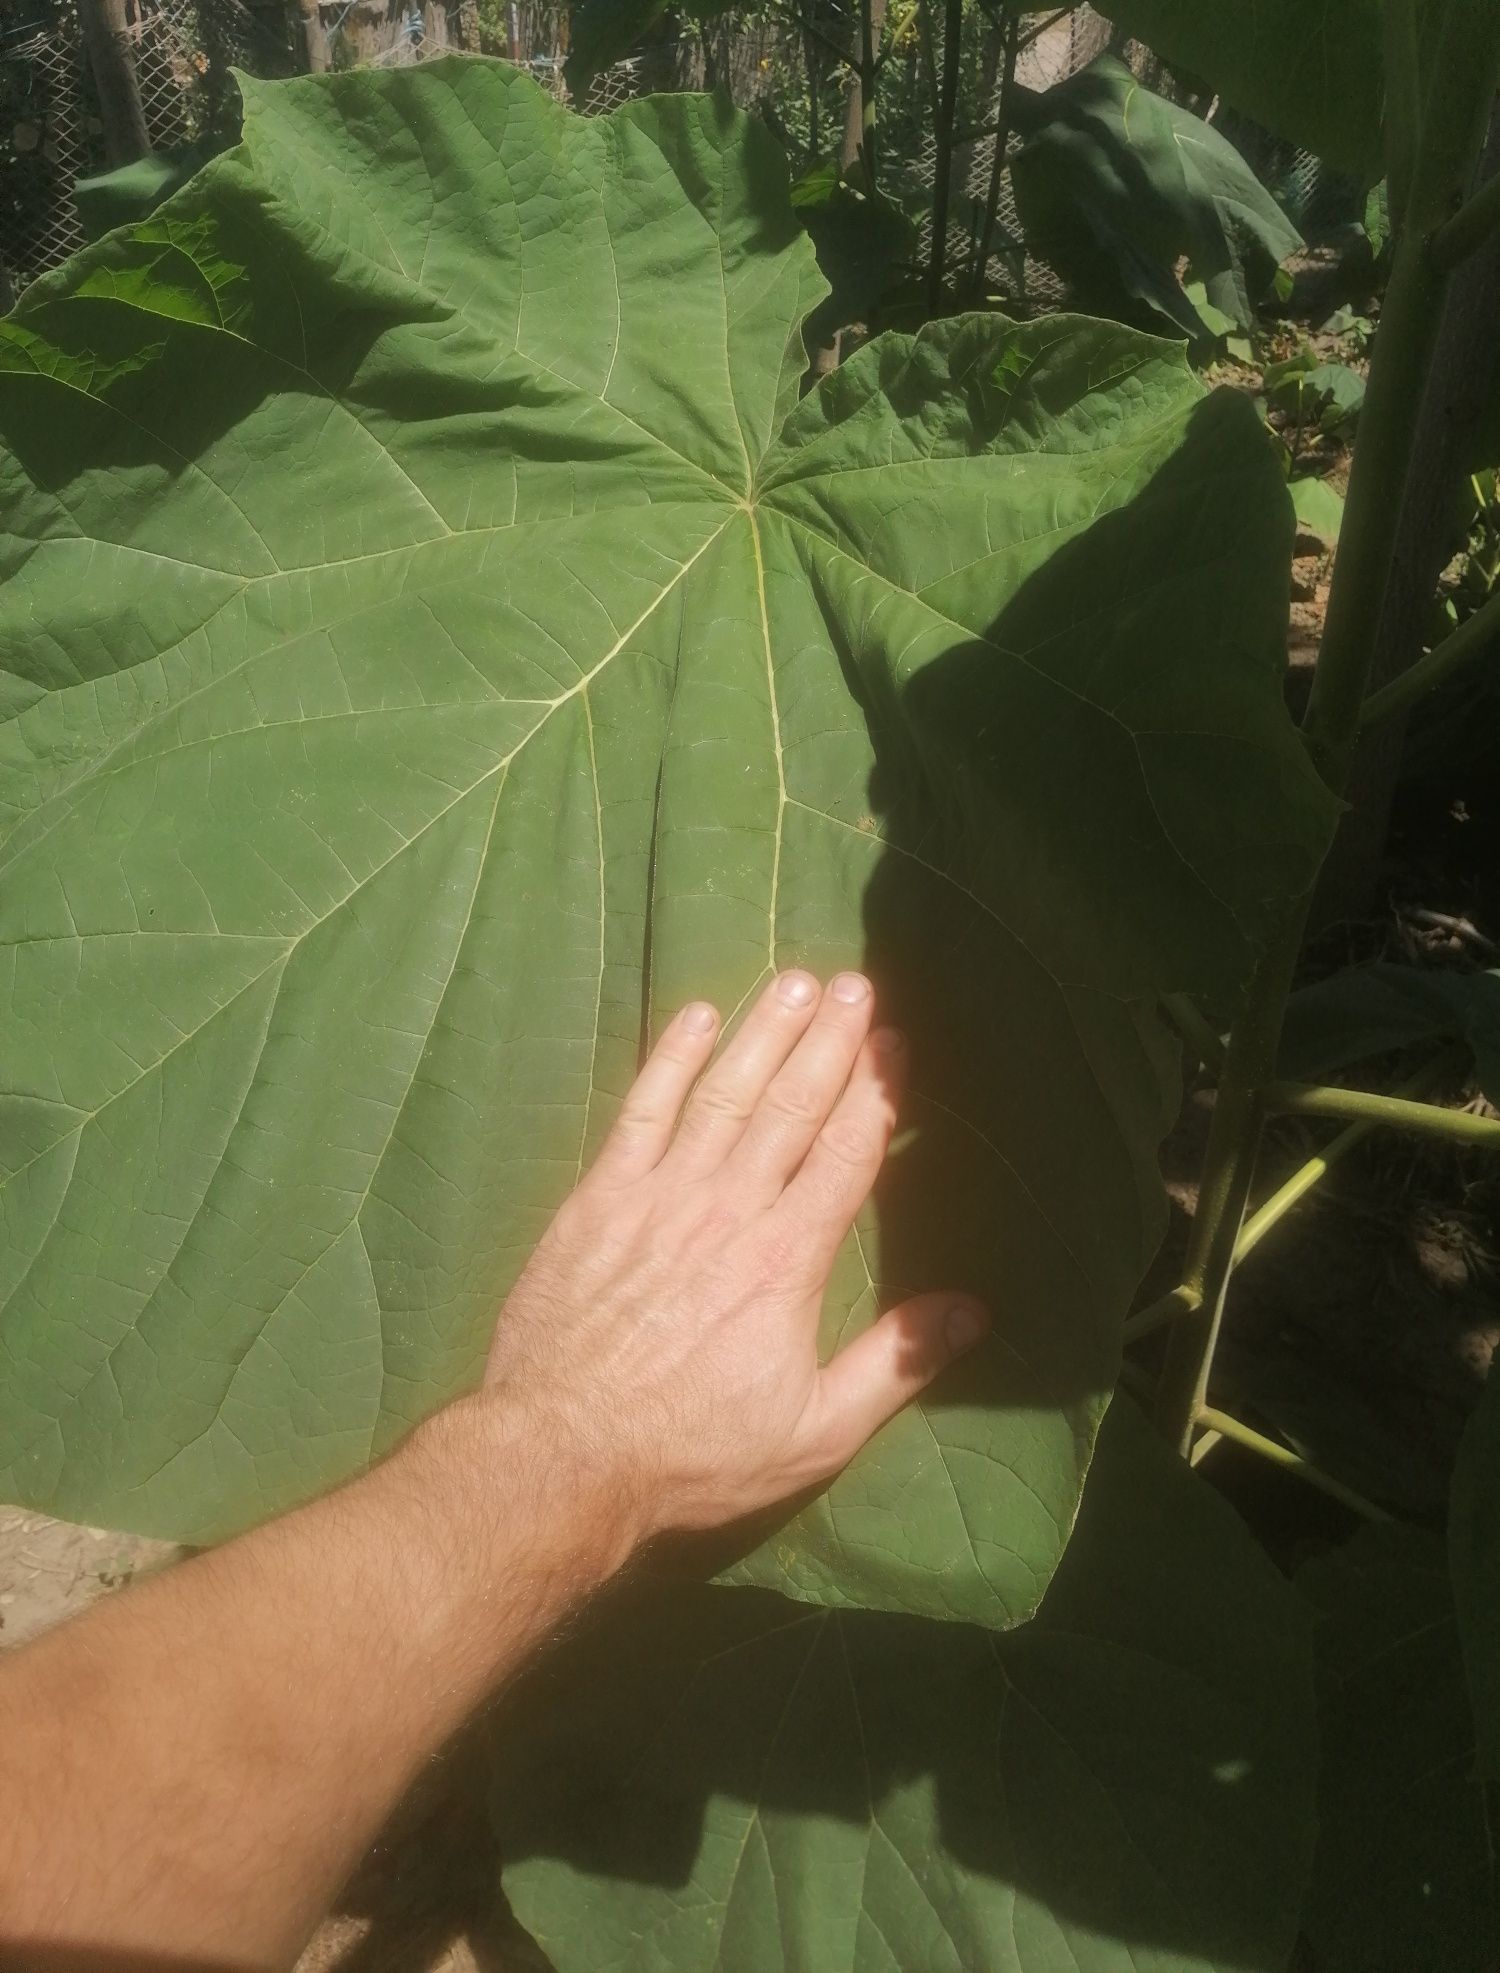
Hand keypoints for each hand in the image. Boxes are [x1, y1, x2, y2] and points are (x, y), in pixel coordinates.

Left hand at [481, 970, 987, 1550]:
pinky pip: (641, 1109)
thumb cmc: (695, 1452)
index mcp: (788, 1258)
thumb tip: (971, 1313)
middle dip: (829, 1041)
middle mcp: (729, 1207)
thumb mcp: (814, 1431)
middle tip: (857, 983)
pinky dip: (671, 1060)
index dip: (875, 1092)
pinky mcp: (599, 1197)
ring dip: (762, 1033)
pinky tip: (697, 1017)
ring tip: (796, 982)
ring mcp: (659, 1194)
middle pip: (791, 1105)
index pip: (845, 1152)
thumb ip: (894, 1366)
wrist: (563, 1454)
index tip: (897, 1041)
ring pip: (723, 1094)